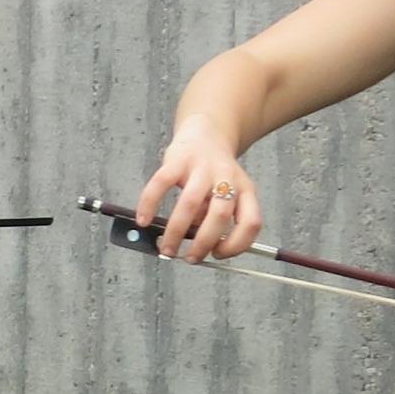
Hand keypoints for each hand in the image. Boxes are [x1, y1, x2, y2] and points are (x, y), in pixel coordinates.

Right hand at [133, 121, 258, 261]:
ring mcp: (202, 167)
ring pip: (190, 203)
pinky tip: (143, 220)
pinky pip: (161, 183)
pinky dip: (149, 204)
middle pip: (220, 216)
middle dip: (203, 243)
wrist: (206, 135)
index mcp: (246, 190)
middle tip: (190, 259)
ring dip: (176, 231)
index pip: (251, 222)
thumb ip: (215, 217)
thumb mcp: (227, 195)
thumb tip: (194, 244)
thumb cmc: (214, 175)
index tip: (218, 255)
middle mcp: (227, 177)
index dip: (237, 244)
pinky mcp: (177, 159)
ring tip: (167, 248)